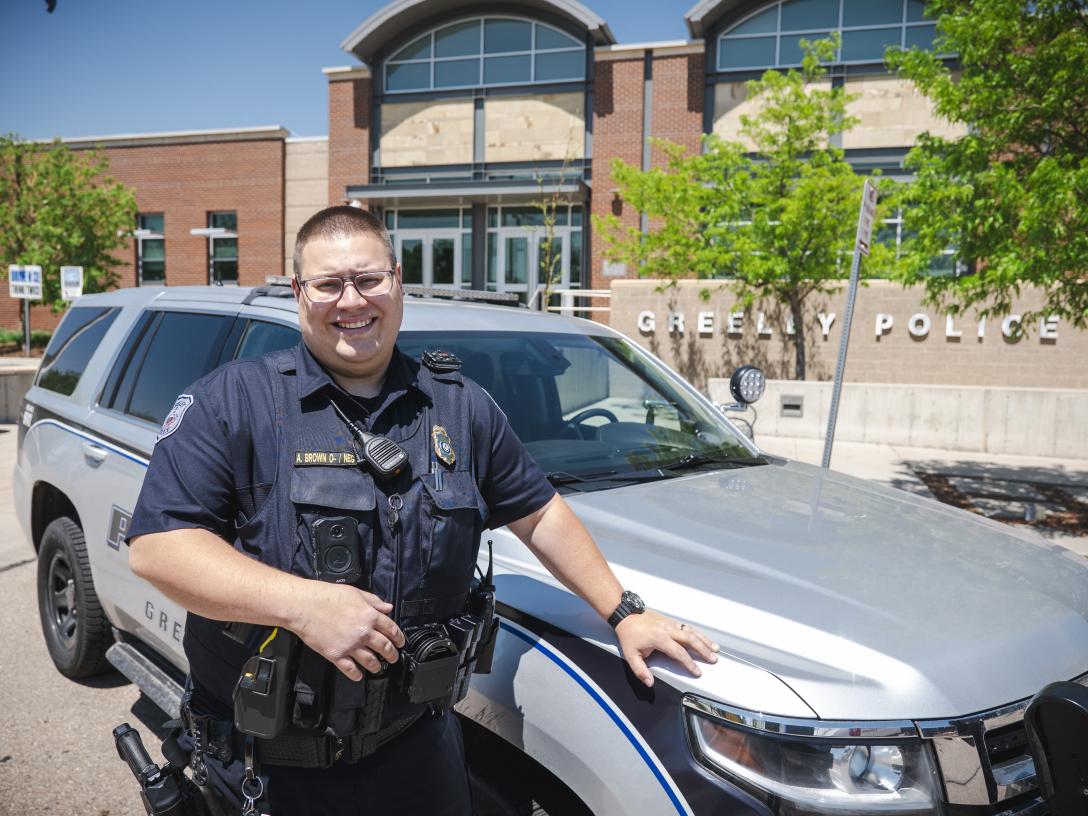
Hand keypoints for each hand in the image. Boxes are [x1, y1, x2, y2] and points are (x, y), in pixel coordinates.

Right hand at [291, 582, 406, 680]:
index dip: (399, 637)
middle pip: (384, 647)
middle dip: (392, 654)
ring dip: (377, 666)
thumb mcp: (356, 593)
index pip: (391, 629)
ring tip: (378, 667)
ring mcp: (350, 645)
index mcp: (370, 616)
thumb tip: (387, 607)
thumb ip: (374, 601)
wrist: (303, 606)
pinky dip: (356, 675)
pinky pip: (349, 669)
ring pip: (370, 660)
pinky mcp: (336, 655)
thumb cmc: (327, 596)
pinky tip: (359, 676)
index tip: (400, 642)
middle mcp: (363, 632)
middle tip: (393, 657)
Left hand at [614, 610, 718, 687]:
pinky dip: (697, 633)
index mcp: (660, 638)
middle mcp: (668, 630)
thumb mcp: (630, 654)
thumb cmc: (629, 634)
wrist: (626, 613)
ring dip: (704, 640)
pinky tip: (703, 638)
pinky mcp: (670, 621)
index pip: (679, 653)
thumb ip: (640, 670)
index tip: (697, 672)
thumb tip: (649, 682)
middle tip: (713, 659)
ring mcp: (670, 624)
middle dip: (703, 650)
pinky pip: (687, 627)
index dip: (689, 663)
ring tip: (715, 648)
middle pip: (691, 640)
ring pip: (692, 632)